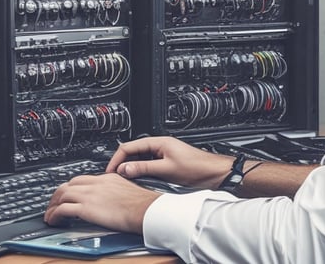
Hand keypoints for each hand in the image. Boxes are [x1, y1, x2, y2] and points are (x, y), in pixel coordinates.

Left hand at [44, 173, 159, 232]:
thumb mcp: (129, 190)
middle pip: (69, 184)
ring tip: (50, 214)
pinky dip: (54, 214)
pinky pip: (63, 209)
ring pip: (62, 194)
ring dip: (53, 204)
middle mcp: (97, 184)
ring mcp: (90, 195)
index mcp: (108, 178)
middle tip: (55, 203)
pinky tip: (53, 220)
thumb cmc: (143, 204)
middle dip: (59, 194)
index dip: (72, 187)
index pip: (83, 179)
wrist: (146, 210)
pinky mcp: (86, 208)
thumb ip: (117, 192)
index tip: (69, 194)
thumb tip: (115, 200)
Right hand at [106, 136, 232, 188]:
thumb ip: (144, 168)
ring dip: (131, 169)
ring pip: (140, 160)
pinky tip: (138, 181)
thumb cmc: (197, 167)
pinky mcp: (166, 163)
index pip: (129, 147)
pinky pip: (148, 166)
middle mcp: (159, 146)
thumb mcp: (166, 169)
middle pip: (133, 152)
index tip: (110, 170)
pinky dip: (140, 172)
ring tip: (124, 180)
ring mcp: (162, 155)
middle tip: (114, 176)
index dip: (117, 159)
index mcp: (158, 142)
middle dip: (122, 164)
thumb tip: (125, 169)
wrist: (214, 173)